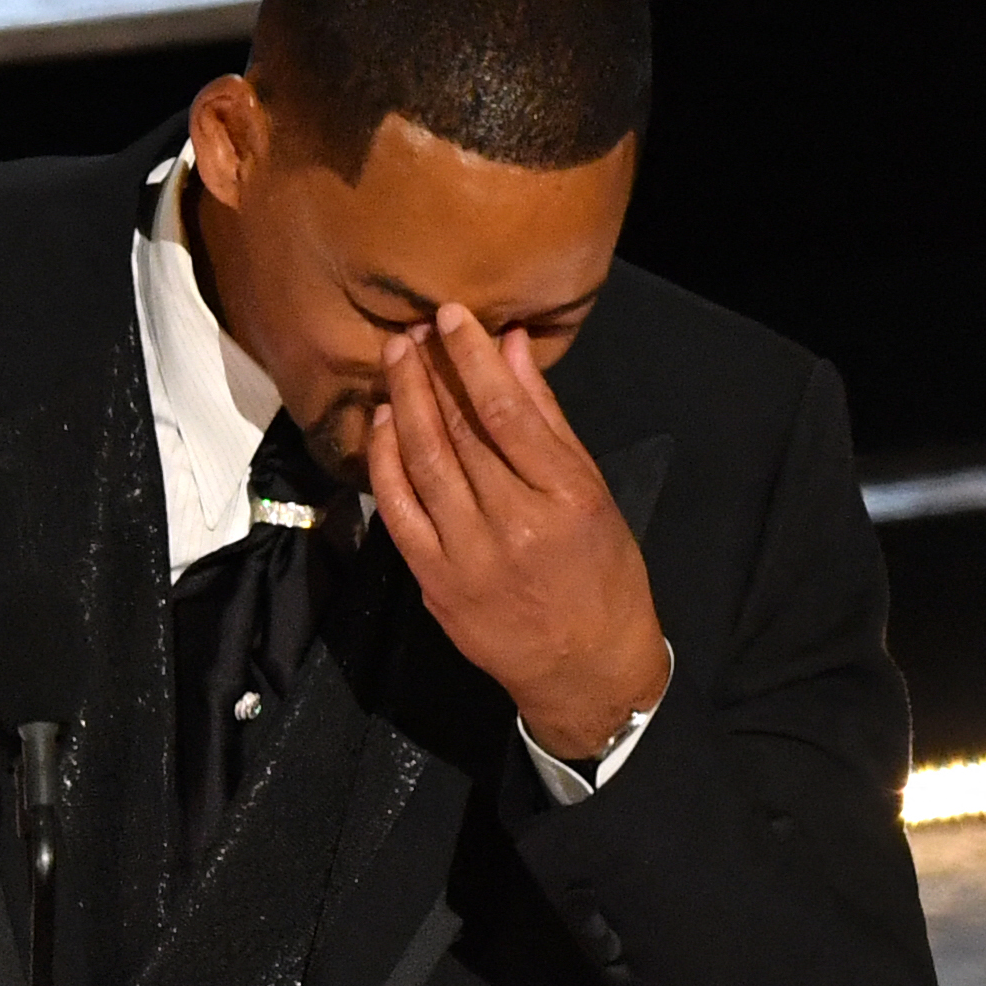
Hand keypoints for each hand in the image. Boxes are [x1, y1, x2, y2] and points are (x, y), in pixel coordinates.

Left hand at [367, 304, 670, 760]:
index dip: (472, 359)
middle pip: (460, 432)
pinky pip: (399, 510)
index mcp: (564, 498)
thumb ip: (548, 419)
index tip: (451, 317)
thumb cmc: (602, 575)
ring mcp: (468, 556)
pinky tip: (383, 422)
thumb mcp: (593, 492)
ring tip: (395, 359)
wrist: (585, 668)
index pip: (507, 412)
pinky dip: (386, 461)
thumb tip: (515, 347)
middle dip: (430, 373)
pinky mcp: (435, 580)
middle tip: (411, 329)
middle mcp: (514, 525)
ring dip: (403, 404)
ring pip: (425, 464)